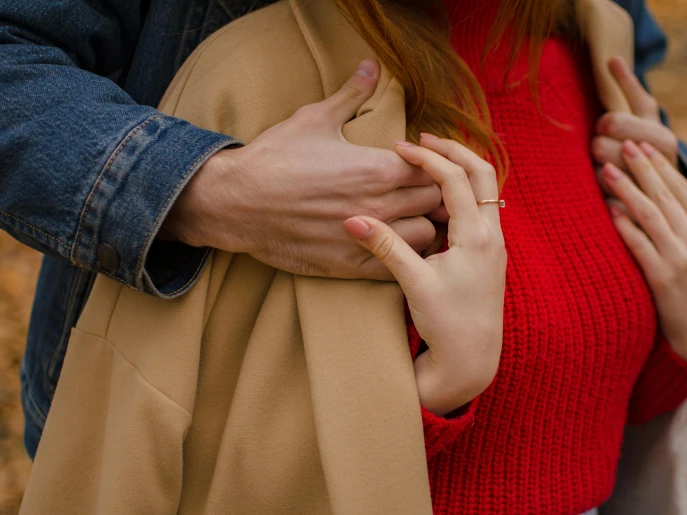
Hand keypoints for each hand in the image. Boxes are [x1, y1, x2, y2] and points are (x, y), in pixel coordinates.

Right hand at [161, 59, 441, 279]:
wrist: (237, 202)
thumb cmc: (276, 157)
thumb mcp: (315, 118)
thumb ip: (351, 94)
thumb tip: (370, 65)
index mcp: (378, 167)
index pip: (433, 167)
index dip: (433, 163)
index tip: (419, 162)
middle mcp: (380, 204)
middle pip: (437, 200)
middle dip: (435, 192)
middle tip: (422, 188)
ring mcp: (368, 236)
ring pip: (427, 234)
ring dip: (426, 224)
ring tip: (412, 215)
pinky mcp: (353, 264)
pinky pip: (399, 265)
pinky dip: (405, 255)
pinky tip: (395, 244)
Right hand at [344, 134, 506, 415]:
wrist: (472, 360)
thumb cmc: (446, 324)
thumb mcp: (413, 282)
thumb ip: (385, 246)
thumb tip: (351, 219)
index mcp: (476, 236)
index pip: (455, 178)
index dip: (427, 157)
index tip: (401, 145)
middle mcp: (493, 234)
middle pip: (483, 172)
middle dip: (453, 150)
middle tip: (423, 138)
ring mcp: (495, 244)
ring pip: (486, 189)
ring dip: (461, 168)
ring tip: (431, 159)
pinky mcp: (490, 255)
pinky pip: (483, 207)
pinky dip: (465, 189)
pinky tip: (440, 196)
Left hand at [592, 56, 678, 194]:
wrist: (667, 191)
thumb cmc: (646, 144)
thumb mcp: (644, 114)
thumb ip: (628, 88)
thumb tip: (611, 58)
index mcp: (661, 137)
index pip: (612, 121)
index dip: (604, 124)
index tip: (607, 127)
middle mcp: (657, 163)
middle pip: (599, 147)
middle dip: (597, 144)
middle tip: (604, 147)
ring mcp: (648, 187)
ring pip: (599, 172)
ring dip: (597, 169)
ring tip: (608, 168)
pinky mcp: (636, 210)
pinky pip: (603, 198)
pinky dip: (602, 192)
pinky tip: (610, 189)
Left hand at [603, 140, 686, 364]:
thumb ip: (682, 225)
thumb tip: (653, 195)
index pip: (681, 188)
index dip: (659, 165)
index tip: (641, 144)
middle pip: (664, 195)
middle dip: (640, 167)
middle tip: (621, 144)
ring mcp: (681, 258)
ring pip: (650, 214)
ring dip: (625, 189)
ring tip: (605, 169)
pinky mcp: (663, 278)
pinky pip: (640, 244)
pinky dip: (623, 225)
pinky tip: (608, 209)